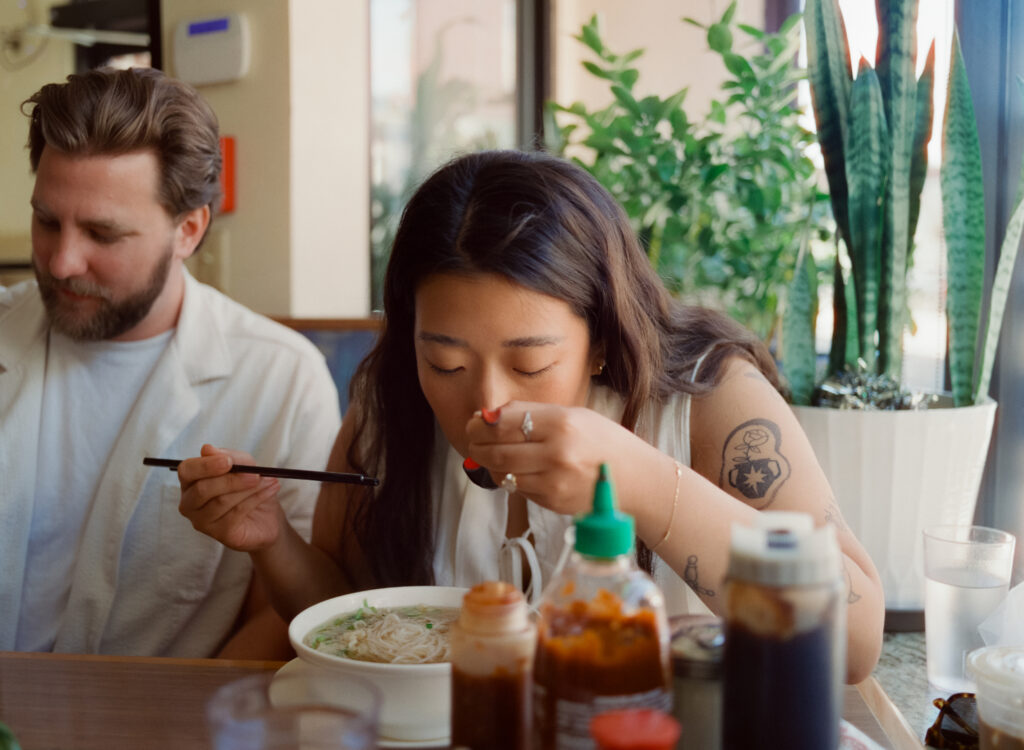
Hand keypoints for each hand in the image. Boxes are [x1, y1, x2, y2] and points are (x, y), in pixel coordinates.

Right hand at [176, 444, 282, 550]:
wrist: (266, 516)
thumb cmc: (249, 486)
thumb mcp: (244, 465)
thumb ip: (228, 456)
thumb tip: (207, 449)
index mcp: (191, 481)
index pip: (187, 471)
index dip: (206, 465)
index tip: (228, 461)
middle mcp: (190, 503)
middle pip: (203, 489)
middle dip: (231, 480)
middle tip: (255, 474)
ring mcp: (202, 521)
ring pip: (221, 502)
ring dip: (249, 489)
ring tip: (268, 480)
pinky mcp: (220, 534)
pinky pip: (236, 514)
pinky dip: (256, 499)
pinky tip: (270, 490)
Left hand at [464, 402, 646, 514]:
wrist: (636, 480)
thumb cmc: (604, 442)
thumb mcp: (574, 415)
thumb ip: (532, 413)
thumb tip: (490, 414)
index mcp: (562, 424)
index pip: (504, 424)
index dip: (481, 424)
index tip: (475, 422)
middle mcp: (556, 453)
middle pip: (497, 451)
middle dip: (477, 444)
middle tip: (473, 439)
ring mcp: (554, 481)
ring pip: (502, 473)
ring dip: (489, 462)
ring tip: (489, 453)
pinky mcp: (552, 502)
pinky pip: (517, 488)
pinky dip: (509, 478)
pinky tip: (515, 468)